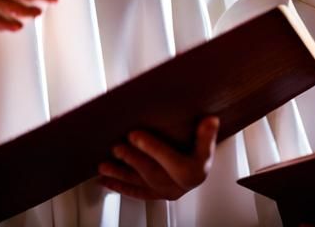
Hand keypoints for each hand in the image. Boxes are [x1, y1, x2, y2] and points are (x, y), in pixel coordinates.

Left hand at [98, 117, 218, 201]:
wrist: (198, 170)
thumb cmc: (199, 153)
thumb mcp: (205, 143)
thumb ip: (205, 133)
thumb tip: (210, 120)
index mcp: (193, 171)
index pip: (172, 161)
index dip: (152, 149)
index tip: (135, 135)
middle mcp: (178, 186)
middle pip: (153, 172)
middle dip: (132, 160)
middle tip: (116, 148)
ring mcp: (165, 191)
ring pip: (140, 184)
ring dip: (120, 175)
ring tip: (104, 166)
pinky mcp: (153, 194)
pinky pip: (135, 192)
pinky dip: (119, 186)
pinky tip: (105, 180)